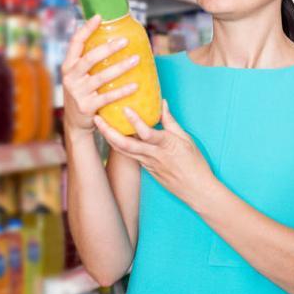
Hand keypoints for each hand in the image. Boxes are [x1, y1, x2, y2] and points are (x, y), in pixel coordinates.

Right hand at [62, 15, 140, 136]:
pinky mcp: (87, 107)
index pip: (75, 43)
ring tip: (136, 60)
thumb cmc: (83, 93)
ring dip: (120, 68)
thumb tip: (113, 38)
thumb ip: (89, 61)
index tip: (99, 16)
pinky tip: (135, 85)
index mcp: (68, 66)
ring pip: (101, 77)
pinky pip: (108, 97)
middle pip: (89, 58)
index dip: (86, 29)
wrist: (76, 123)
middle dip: (108, 48)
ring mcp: (78, 92)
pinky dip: (122, 91)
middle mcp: (70, 77)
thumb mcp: (80, 76)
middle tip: (126, 41)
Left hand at [94, 99, 217, 207]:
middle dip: (109, 131)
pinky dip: (119, 146)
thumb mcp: (186, 139)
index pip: (147, 133)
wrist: (196, 190)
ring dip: (109, 138)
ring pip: (123, 151)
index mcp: (166, 145)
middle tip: (98, 119)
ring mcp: (148, 164)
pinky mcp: (146, 169)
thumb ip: (171, 121)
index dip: (135, 121)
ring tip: (99, 126)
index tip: (124, 108)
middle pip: (126, 144)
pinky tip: (113, 137)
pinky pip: (129, 156)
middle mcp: (153, 155)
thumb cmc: (195, 164)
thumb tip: (162, 103)